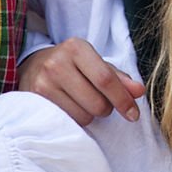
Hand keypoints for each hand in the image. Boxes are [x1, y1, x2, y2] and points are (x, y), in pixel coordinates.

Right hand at [18, 38, 144, 125]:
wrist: (32, 66)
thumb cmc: (71, 65)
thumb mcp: (94, 63)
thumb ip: (118, 77)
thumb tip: (139, 91)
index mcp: (76, 47)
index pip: (105, 78)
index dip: (123, 99)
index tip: (133, 114)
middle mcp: (57, 63)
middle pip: (97, 103)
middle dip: (105, 108)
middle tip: (96, 98)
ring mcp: (44, 83)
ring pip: (84, 117)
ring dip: (89, 115)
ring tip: (79, 101)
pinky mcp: (36, 101)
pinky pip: (69, 123)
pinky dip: (75, 120)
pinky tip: (69, 107)